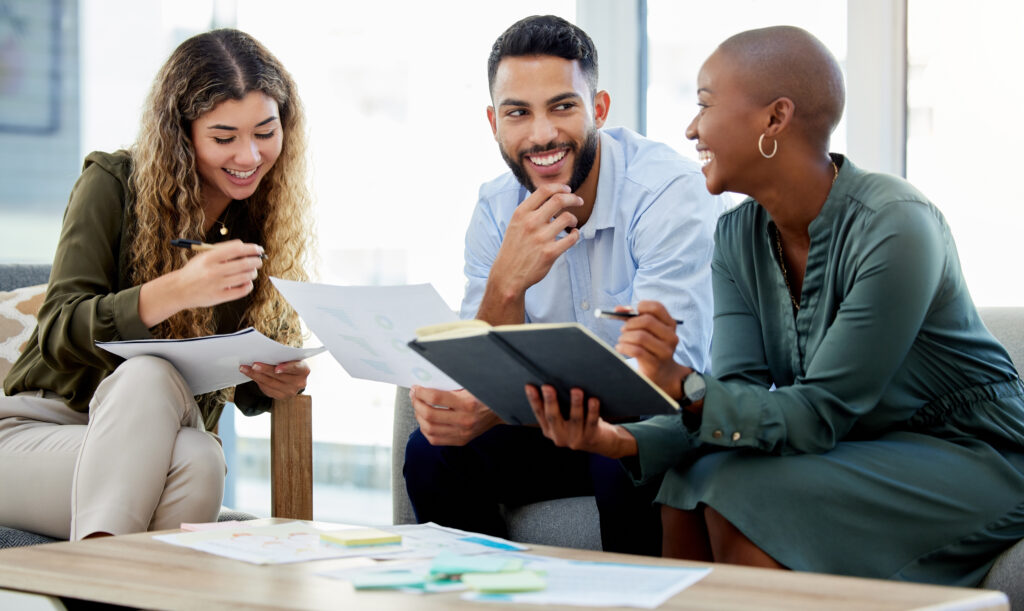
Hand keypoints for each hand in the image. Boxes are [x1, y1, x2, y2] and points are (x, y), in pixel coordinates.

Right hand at [140, 240, 265, 327]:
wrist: (178, 290)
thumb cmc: (195, 271)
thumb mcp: (203, 256)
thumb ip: (222, 250)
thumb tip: (244, 246)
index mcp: (209, 257)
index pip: (237, 249)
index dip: (251, 248)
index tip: (258, 249)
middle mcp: (213, 271)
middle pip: (244, 263)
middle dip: (256, 261)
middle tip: (259, 261)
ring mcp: (216, 285)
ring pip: (245, 277)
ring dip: (253, 273)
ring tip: (252, 271)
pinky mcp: (219, 297)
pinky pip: (242, 291)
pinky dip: (248, 285)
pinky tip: (247, 282)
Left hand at [240, 359, 308, 399]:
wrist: (291, 377)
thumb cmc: (289, 362)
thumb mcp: (290, 358)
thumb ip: (282, 356)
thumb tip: (263, 353)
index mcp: (304, 370)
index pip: (296, 368)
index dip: (287, 368)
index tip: (276, 368)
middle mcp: (299, 383)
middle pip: (279, 376)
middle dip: (265, 370)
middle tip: (254, 364)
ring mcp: (290, 391)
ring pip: (270, 383)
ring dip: (256, 375)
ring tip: (245, 368)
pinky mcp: (281, 396)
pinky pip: (266, 389)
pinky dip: (257, 380)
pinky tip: (249, 374)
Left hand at [410, 386, 503, 445]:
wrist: (499, 411)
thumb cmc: (482, 395)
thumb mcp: (469, 386)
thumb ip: (449, 386)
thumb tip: (425, 383)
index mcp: (468, 403)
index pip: (436, 398)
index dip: (421, 392)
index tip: (416, 387)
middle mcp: (465, 421)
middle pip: (429, 415)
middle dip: (416, 403)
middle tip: (414, 395)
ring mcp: (462, 433)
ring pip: (429, 429)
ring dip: (418, 417)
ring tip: (418, 407)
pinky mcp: (460, 441)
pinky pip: (435, 439)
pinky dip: (425, 430)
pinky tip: (424, 420)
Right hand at [478, 184, 582, 320]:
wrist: (508, 275)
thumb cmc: (514, 248)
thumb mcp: (515, 224)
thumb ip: (530, 210)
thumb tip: (550, 195)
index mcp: (521, 213)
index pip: (544, 191)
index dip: (559, 187)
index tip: (567, 189)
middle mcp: (530, 223)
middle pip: (559, 200)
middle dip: (573, 198)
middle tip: (578, 201)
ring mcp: (540, 238)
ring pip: (567, 218)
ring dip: (573, 219)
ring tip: (571, 223)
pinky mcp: (550, 253)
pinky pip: (571, 238)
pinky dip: (575, 234)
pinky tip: (572, 235)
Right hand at [525, 385, 636, 457]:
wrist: (602, 442)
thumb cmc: (580, 422)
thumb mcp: (565, 417)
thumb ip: (559, 405)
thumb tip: (555, 378)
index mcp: (549, 430)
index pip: (539, 413)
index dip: (534, 400)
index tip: (529, 386)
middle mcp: (559, 437)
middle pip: (553, 417)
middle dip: (550, 401)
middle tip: (547, 387)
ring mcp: (575, 439)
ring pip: (575, 419)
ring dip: (575, 404)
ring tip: (576, 390)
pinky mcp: (591, 438)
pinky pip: (592, 422)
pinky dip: (592, 411)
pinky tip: (593, 400)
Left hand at [615, 300, 691, 398]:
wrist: (662, 373)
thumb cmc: (651, 347)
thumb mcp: (647, 330)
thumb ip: (632, 317)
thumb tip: (617, 309)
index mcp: (670, 324)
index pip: (657, 307)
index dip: (641, 307)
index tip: (630, 313)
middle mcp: (671, 337)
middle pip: (647, 321)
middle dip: (630, 323)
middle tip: (623, 329)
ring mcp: (665, 351)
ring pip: (640, 336)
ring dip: (625, 337)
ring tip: (622, 340)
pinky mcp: (655, 364)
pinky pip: (636, 351)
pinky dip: (623, 347)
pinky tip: (620, 347)